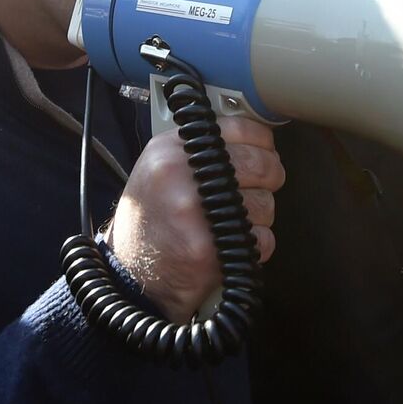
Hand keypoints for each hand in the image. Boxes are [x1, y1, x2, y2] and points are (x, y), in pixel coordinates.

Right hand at [107, 116, 283, 321]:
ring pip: (266, 203)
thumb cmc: (152, 223)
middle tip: (257, 190)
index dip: (261, 143)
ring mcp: (192, 211)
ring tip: (231, 223)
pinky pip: (262, 238)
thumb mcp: (160, 169)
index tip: (263, 152)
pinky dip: (256, 246)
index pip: (239, 128)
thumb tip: (254, 138)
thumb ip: (201, 150)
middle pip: (260, 164)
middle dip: (270, 178)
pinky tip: (231, 244)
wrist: (132, 275)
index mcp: (169, 150)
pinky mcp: (207, 247)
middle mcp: (178, 175)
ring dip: (260, 217)